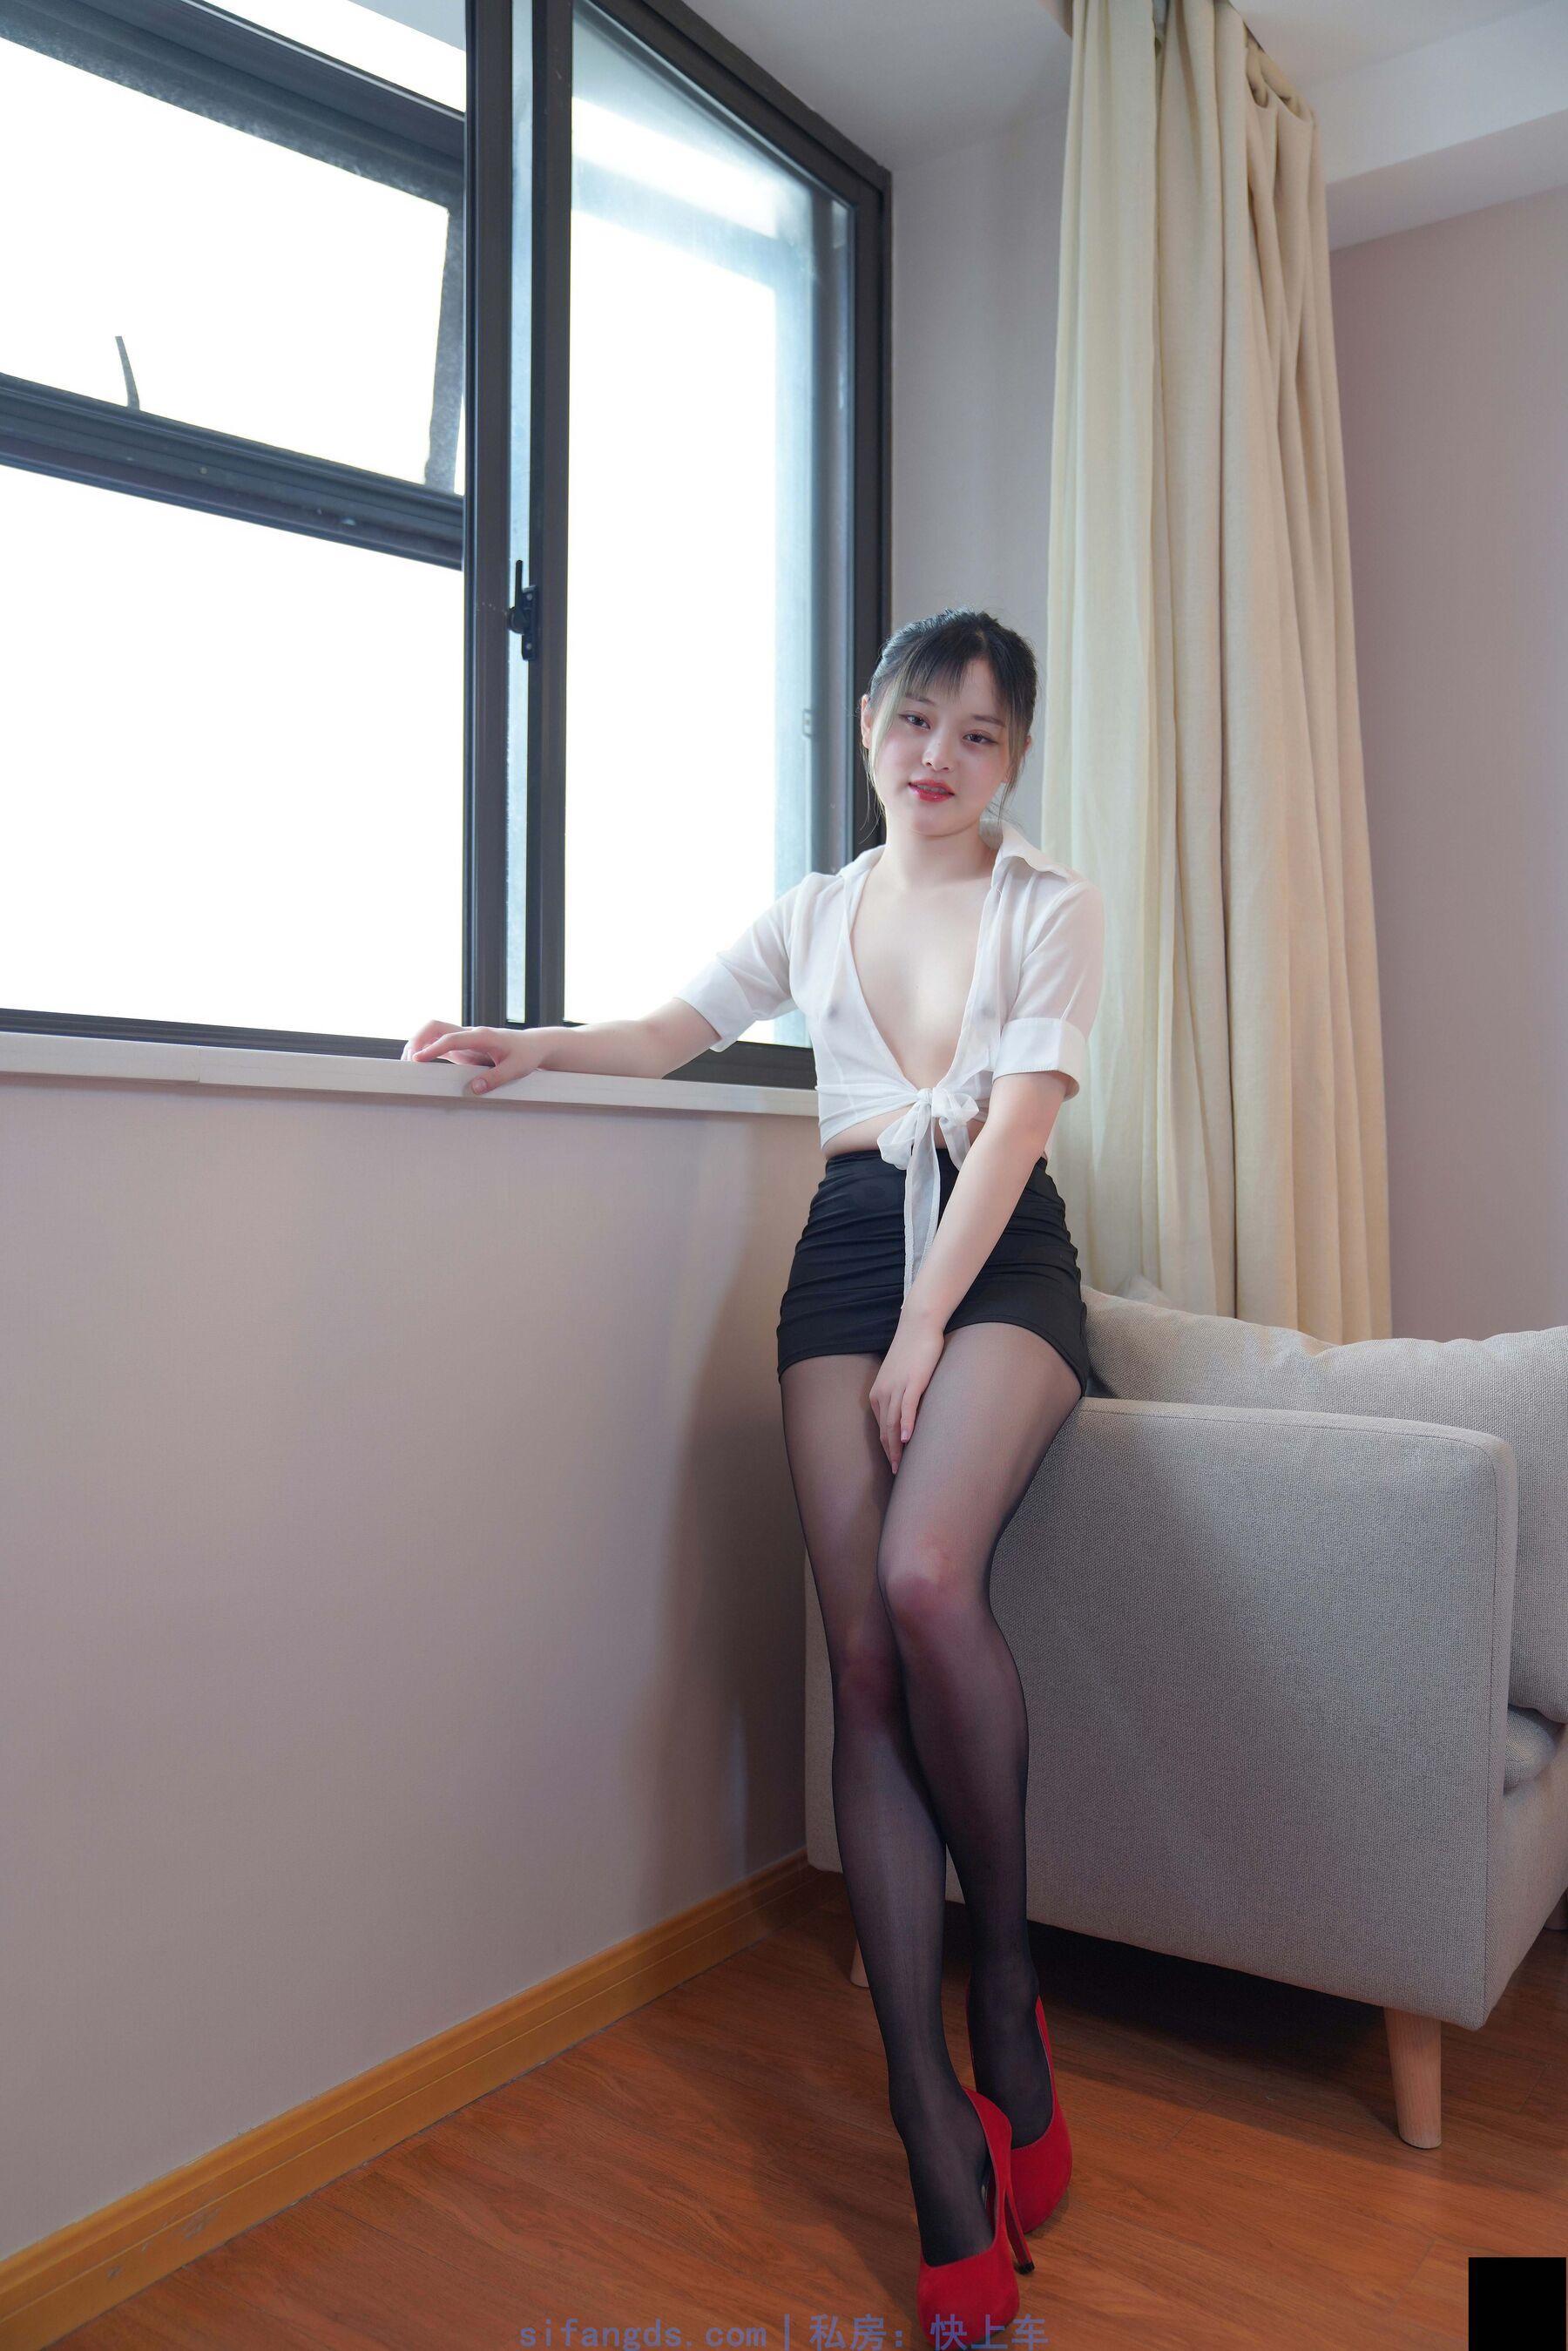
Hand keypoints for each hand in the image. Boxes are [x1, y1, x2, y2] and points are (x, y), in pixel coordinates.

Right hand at [402, 1020, 548, 1094]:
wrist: (533, 1045)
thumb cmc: (526, 1054)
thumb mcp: (516, 1068)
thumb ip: (495, 1078)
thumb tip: (473, 1089)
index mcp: (482, 1036)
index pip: (451, 1038)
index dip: (432, 1048)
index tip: (417, 1059)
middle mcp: (470, 1034)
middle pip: (436, 1027)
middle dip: (418, 1039)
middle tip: (408, 1061)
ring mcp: (465, 1040)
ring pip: (434, 1034)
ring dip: (419, 1044)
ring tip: (409, 1065)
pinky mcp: (463, 1048)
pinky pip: (439, 1045)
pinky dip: (427, 1051)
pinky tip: (420, 1064)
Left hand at [870, 1312, 945, 1472]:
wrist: (918, 1326)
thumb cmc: (912, 1351)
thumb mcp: (901, 1377)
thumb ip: (901, 1395)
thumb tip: (907, 1413)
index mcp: (878, 1393)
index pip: (881, 1427)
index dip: (886, 1446)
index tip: (893, 1462)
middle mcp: (883, 1392)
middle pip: (885, 1429)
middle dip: (889, 1452)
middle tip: (896, 1472)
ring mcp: (896, 1387)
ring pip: (893, 1423)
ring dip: (896, 1446)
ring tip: (900, 1465)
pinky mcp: (912, 1382)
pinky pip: (907, 1407)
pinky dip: (906, 1425)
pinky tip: (908, 1439)